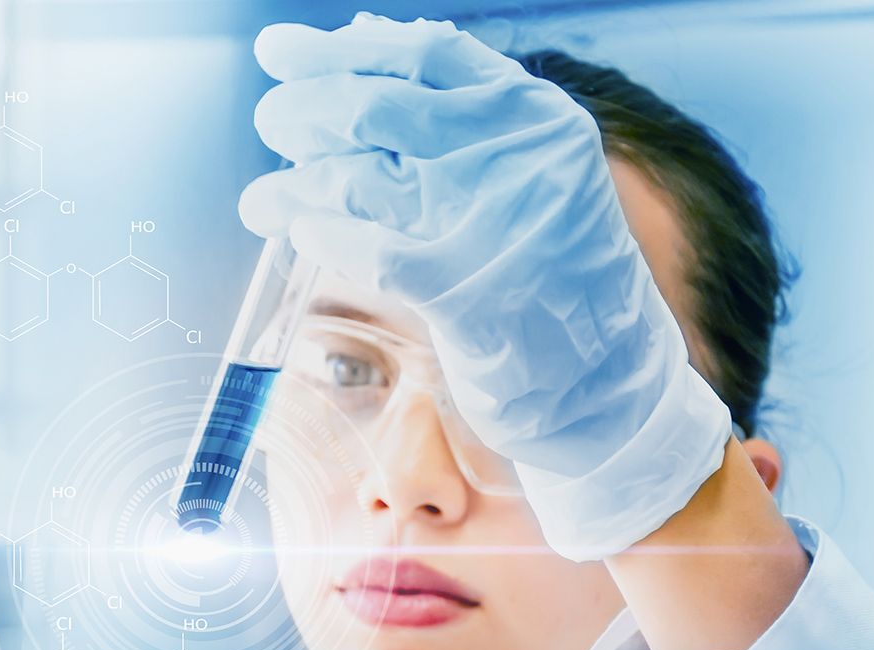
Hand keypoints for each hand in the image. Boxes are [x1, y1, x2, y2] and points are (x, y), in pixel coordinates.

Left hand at [238, 15, 730, 560]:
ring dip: (291, 185)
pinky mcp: (464, 292)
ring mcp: (492, 221)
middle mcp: (516, 155)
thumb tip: (368, 40)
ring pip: (355, 176)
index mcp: (533, 116)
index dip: (339, 48)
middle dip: (301, 111)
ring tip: (261, 200)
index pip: (422, 53)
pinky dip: (319, 236)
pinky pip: (363, 248)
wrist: (611, 384)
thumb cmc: (556, 276)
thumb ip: (456, 114)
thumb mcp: (529, 173)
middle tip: (271, 123)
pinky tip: (301, 236)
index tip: (280, 50)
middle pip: (373, 106)